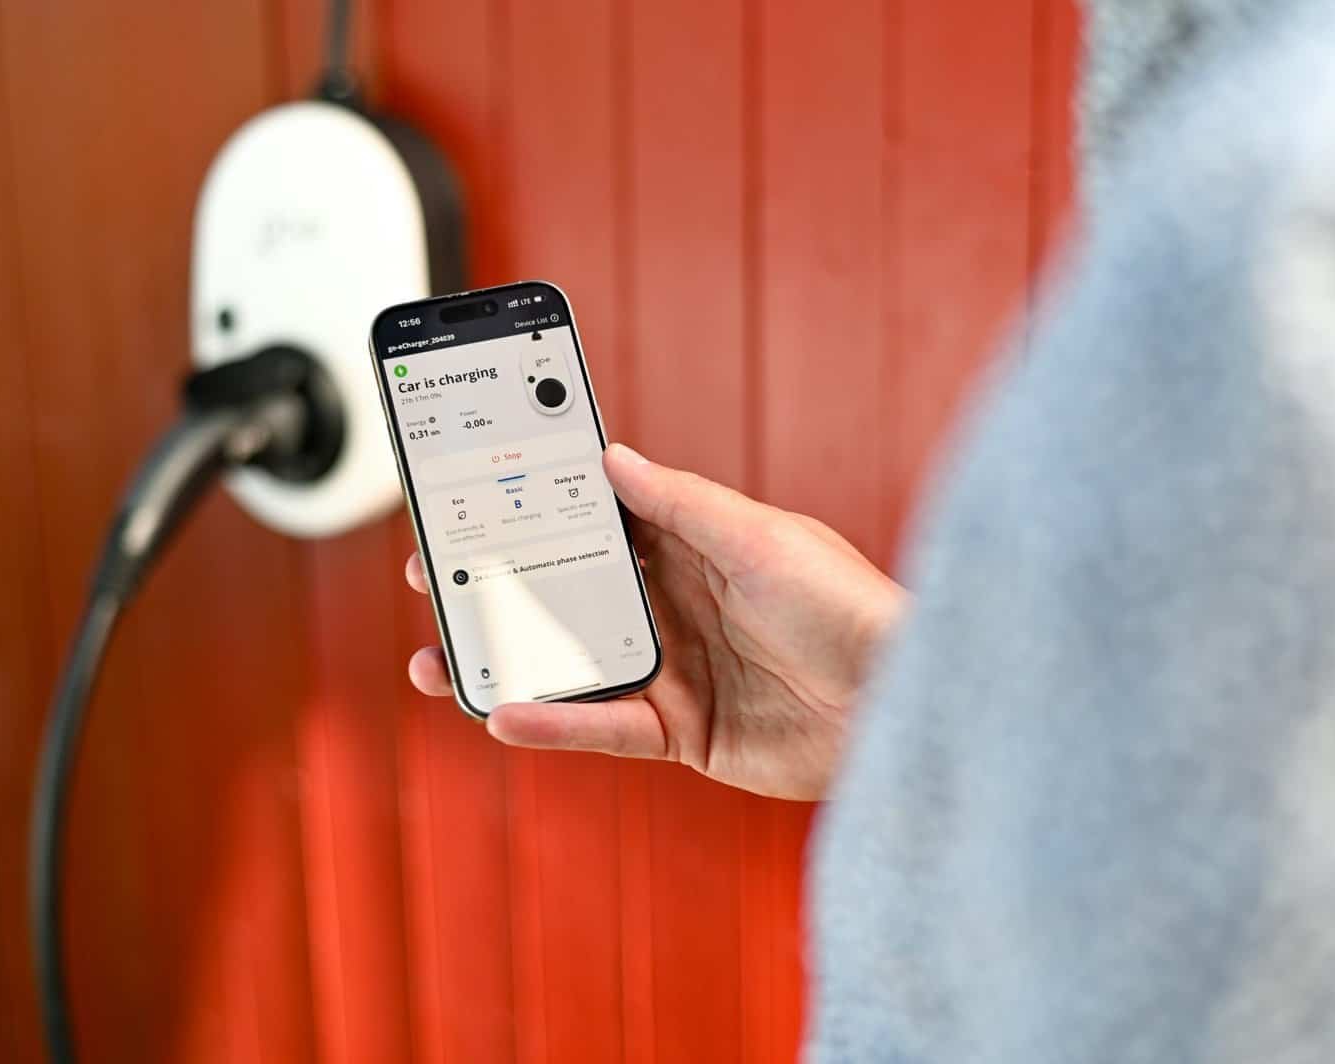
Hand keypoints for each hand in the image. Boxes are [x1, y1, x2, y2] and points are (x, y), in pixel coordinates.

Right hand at [404, 443, 906, 798]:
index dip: (534, 510)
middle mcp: (672, 605)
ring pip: (568, 664)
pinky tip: (503, 711)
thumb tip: (611, 455)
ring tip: (438, 656)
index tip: (472, 496)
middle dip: (497, 584)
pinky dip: (553, 722)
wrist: (901, 703)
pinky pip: (603, 726)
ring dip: (504, 659)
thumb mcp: (762, 538)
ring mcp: (672, 668)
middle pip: (565, 593)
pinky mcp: (680, 731)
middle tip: (433, 571)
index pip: (596, 523)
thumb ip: (681, 502)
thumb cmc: (850, 607)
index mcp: (690, 548)